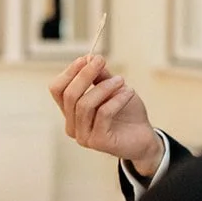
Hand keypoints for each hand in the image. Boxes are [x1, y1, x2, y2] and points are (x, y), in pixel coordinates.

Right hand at [49, 56, 163, 174]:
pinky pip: (103, 114)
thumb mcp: (112, 90)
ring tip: (120, 80)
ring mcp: (84, 136)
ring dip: (104, 87)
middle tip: (101, 61)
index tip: (86, 58)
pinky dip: (116, 99)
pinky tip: (128, 92)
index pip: (57, 90)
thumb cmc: (126, 113)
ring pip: (85, 105)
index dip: (69, 72)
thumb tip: (89, 58)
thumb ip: (99, 77)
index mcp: (70, 112)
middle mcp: (72, 126)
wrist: (144, 137)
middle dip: (85, 75)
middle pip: (69, 96)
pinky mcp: (99, 142)